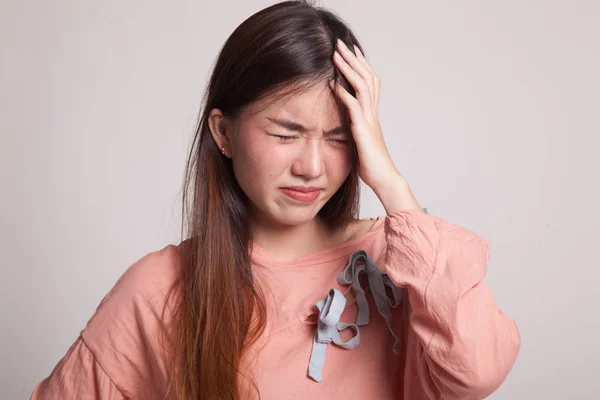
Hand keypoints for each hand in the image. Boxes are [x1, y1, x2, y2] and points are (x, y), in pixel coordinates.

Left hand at [330, 39, 399, 192]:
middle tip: (341, 43)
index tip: (351, 50)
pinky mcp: (363, 132)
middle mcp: (372, 113)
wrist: (385, 179)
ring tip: (336, 56)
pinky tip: (335, 85)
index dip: (361, 65)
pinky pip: (354, 109)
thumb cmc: (372, 164)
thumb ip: (355, 127)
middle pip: (366, 78)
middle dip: (353, 59)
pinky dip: (345, 95)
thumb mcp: (361, 140)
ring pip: (362, 88)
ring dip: (348, 70)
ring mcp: (369, 121)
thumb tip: (346, 121)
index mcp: (372, 114)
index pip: (369, 82)